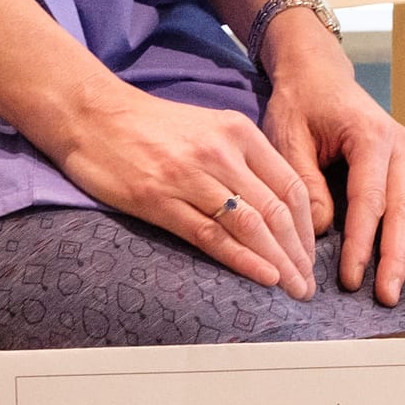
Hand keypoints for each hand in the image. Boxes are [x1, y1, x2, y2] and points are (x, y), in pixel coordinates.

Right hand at [40, 79, 317, 298]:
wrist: (94, 114)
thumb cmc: (152, 126)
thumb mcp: (209, 128)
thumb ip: (243, 160)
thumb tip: (276, 205)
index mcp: (239, 132)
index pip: (291, 185)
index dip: (307, 227)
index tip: (310, 256)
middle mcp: (222, 152)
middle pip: (277, 210)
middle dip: (298, 254)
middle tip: (307, 286)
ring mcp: (191, 175)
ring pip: (250, 225)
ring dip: (278, 263)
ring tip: (292, 290)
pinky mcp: (159, 199)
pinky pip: (211, 235)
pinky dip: (242, 260)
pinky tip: (262, 278)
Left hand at [256, 14, 404, 305]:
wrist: (320, 77)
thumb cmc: (302, 107)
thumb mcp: (288, 139)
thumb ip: (306, 184)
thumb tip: (323, 230)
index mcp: (371, 137)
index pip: (369, 200)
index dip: (360, 242)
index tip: (350, 279)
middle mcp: (402, 147)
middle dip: (398, 256)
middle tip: (388, 296)